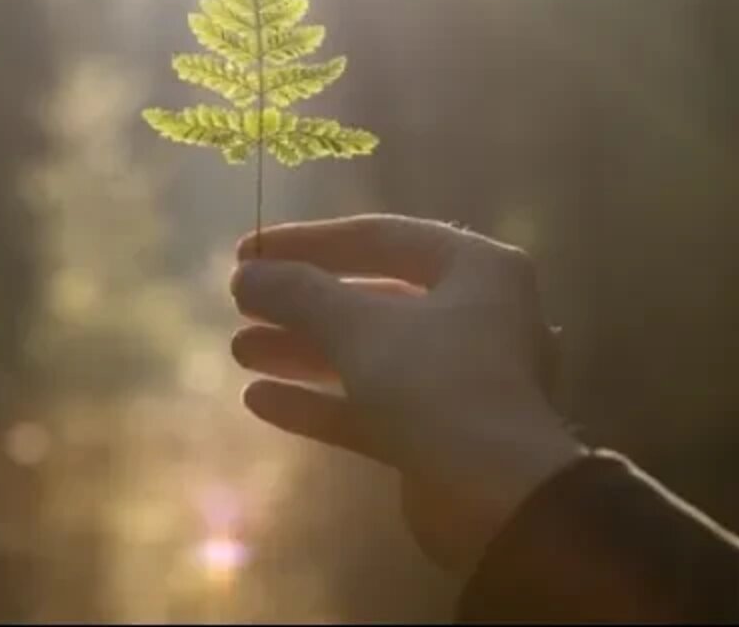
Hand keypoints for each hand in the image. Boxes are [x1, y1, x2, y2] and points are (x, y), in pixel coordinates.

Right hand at [229, 214, 584, 573]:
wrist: (497, 501)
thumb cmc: (437, 386)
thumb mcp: (360, 328)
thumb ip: (299, 294)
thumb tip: (246, 275)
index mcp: (476, 270)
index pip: (381, 237)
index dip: (308, 242)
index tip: (249, 251)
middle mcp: (475, 317)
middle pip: (373, 297)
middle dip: (302, 304)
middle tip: (241, 303)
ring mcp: (459, 380)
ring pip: (369, 354)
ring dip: (303, 351)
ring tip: (240, 350)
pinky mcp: (440, 434)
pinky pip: (371, 406)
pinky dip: (320, 401)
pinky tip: (260, 400)